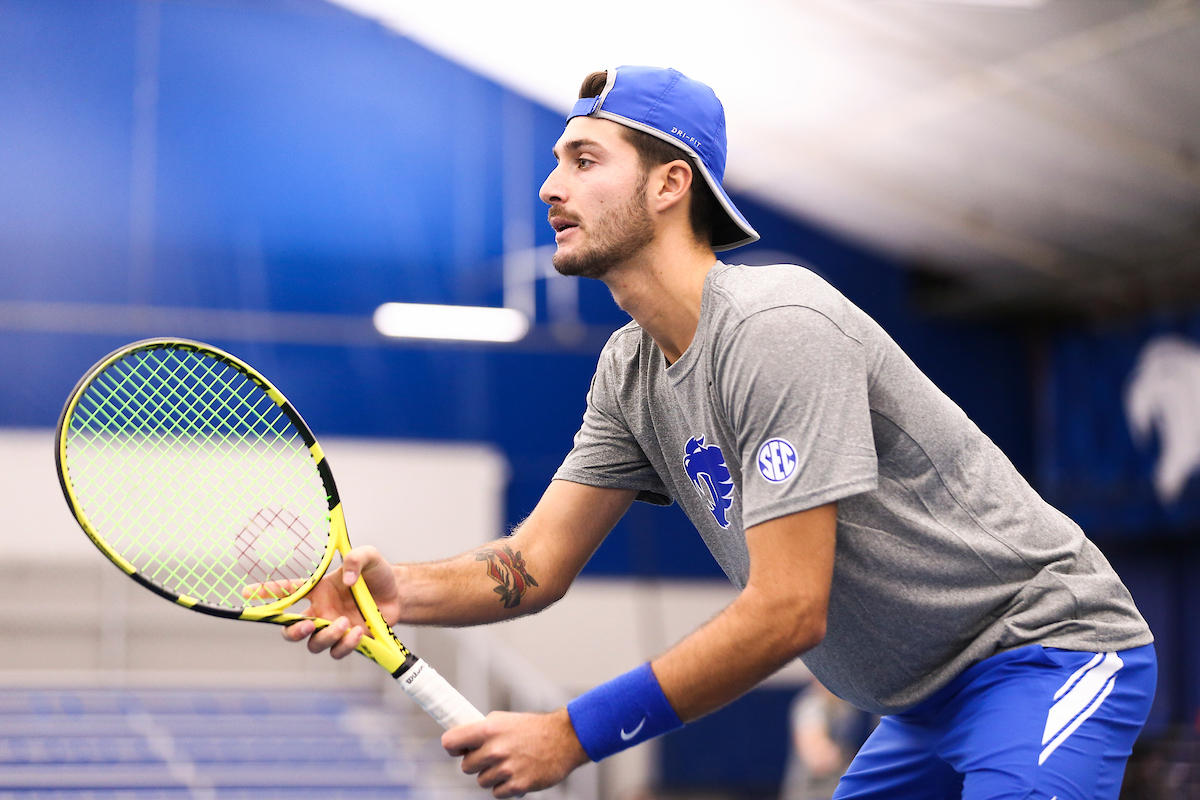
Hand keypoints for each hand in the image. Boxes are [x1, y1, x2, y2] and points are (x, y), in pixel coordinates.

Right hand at [277, 546, 400, 657]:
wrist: (399, 594)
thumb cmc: (377, 574)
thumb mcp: (369, 557)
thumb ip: (356, 558)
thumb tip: (347, 579)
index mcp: (318, 589)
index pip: (287, 591)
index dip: (265, 592)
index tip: (247, 593)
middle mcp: (321, 611)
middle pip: (290, 629)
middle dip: (292, 631)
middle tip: (307, 625)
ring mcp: (333, 627)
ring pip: (314, 644)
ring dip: (326, 636)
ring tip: (345, 623)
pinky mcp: (348, 640)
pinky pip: (337, 651)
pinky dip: (346, 644)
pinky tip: (359, 631)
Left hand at [443, 708, 589, 797]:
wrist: (564, 739)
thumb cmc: (534, 729)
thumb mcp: (504, 719)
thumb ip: (482, 729)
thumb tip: (461, 740)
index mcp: (488, 729)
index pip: (450, 742)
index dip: (452, 747)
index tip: (458, 749)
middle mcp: (494, 749)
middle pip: (466, 767)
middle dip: (477, 763)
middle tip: (493, 756)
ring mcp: (506, 769)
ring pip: (482, 781)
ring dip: (493, 775)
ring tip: (510, 763)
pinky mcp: (517, 786)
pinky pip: (497, 793)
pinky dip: (505, 787)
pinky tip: (517, 773)